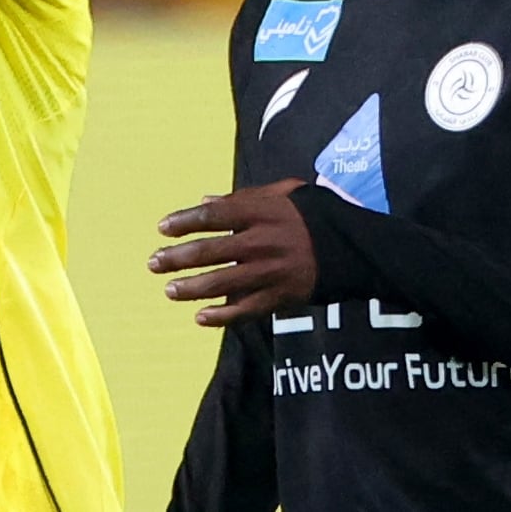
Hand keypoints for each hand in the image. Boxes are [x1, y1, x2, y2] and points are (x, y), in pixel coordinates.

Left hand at [148, 178, 316, 326]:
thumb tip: (205, 200)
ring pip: (223, 283)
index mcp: (262, 212)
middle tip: (153, 263)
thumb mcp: (284, 193)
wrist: (357, 248)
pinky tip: (201, 318)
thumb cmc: (315, 215)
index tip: (162, 228)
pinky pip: (248, 309)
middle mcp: (263, 242)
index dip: (185, 221)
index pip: (213, 216)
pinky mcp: (283, 296)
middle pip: (210, 251)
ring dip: (192, 288)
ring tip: (169, 290)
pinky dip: (224, 315)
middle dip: (177, 258)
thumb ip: (244, 197)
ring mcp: (272, 271)